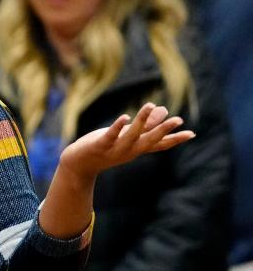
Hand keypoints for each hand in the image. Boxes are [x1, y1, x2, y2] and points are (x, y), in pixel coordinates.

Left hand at [58, 103, 193, 181]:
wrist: (78, 165)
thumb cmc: (104, 148)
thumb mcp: (126, 137)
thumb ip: (144, 126)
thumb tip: (163, 110)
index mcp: (136, 149)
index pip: (159, 144)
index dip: (174, 139)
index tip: (192, 133)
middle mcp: (128, 151)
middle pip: (149, 141)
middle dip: (163, 130)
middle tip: (178, 119)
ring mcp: (114, 149)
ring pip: (131, 135)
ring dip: (142, 121)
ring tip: (151, 105)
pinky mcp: (100, 145)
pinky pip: (110, 136)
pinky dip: (118, 127)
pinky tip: (125, 117)